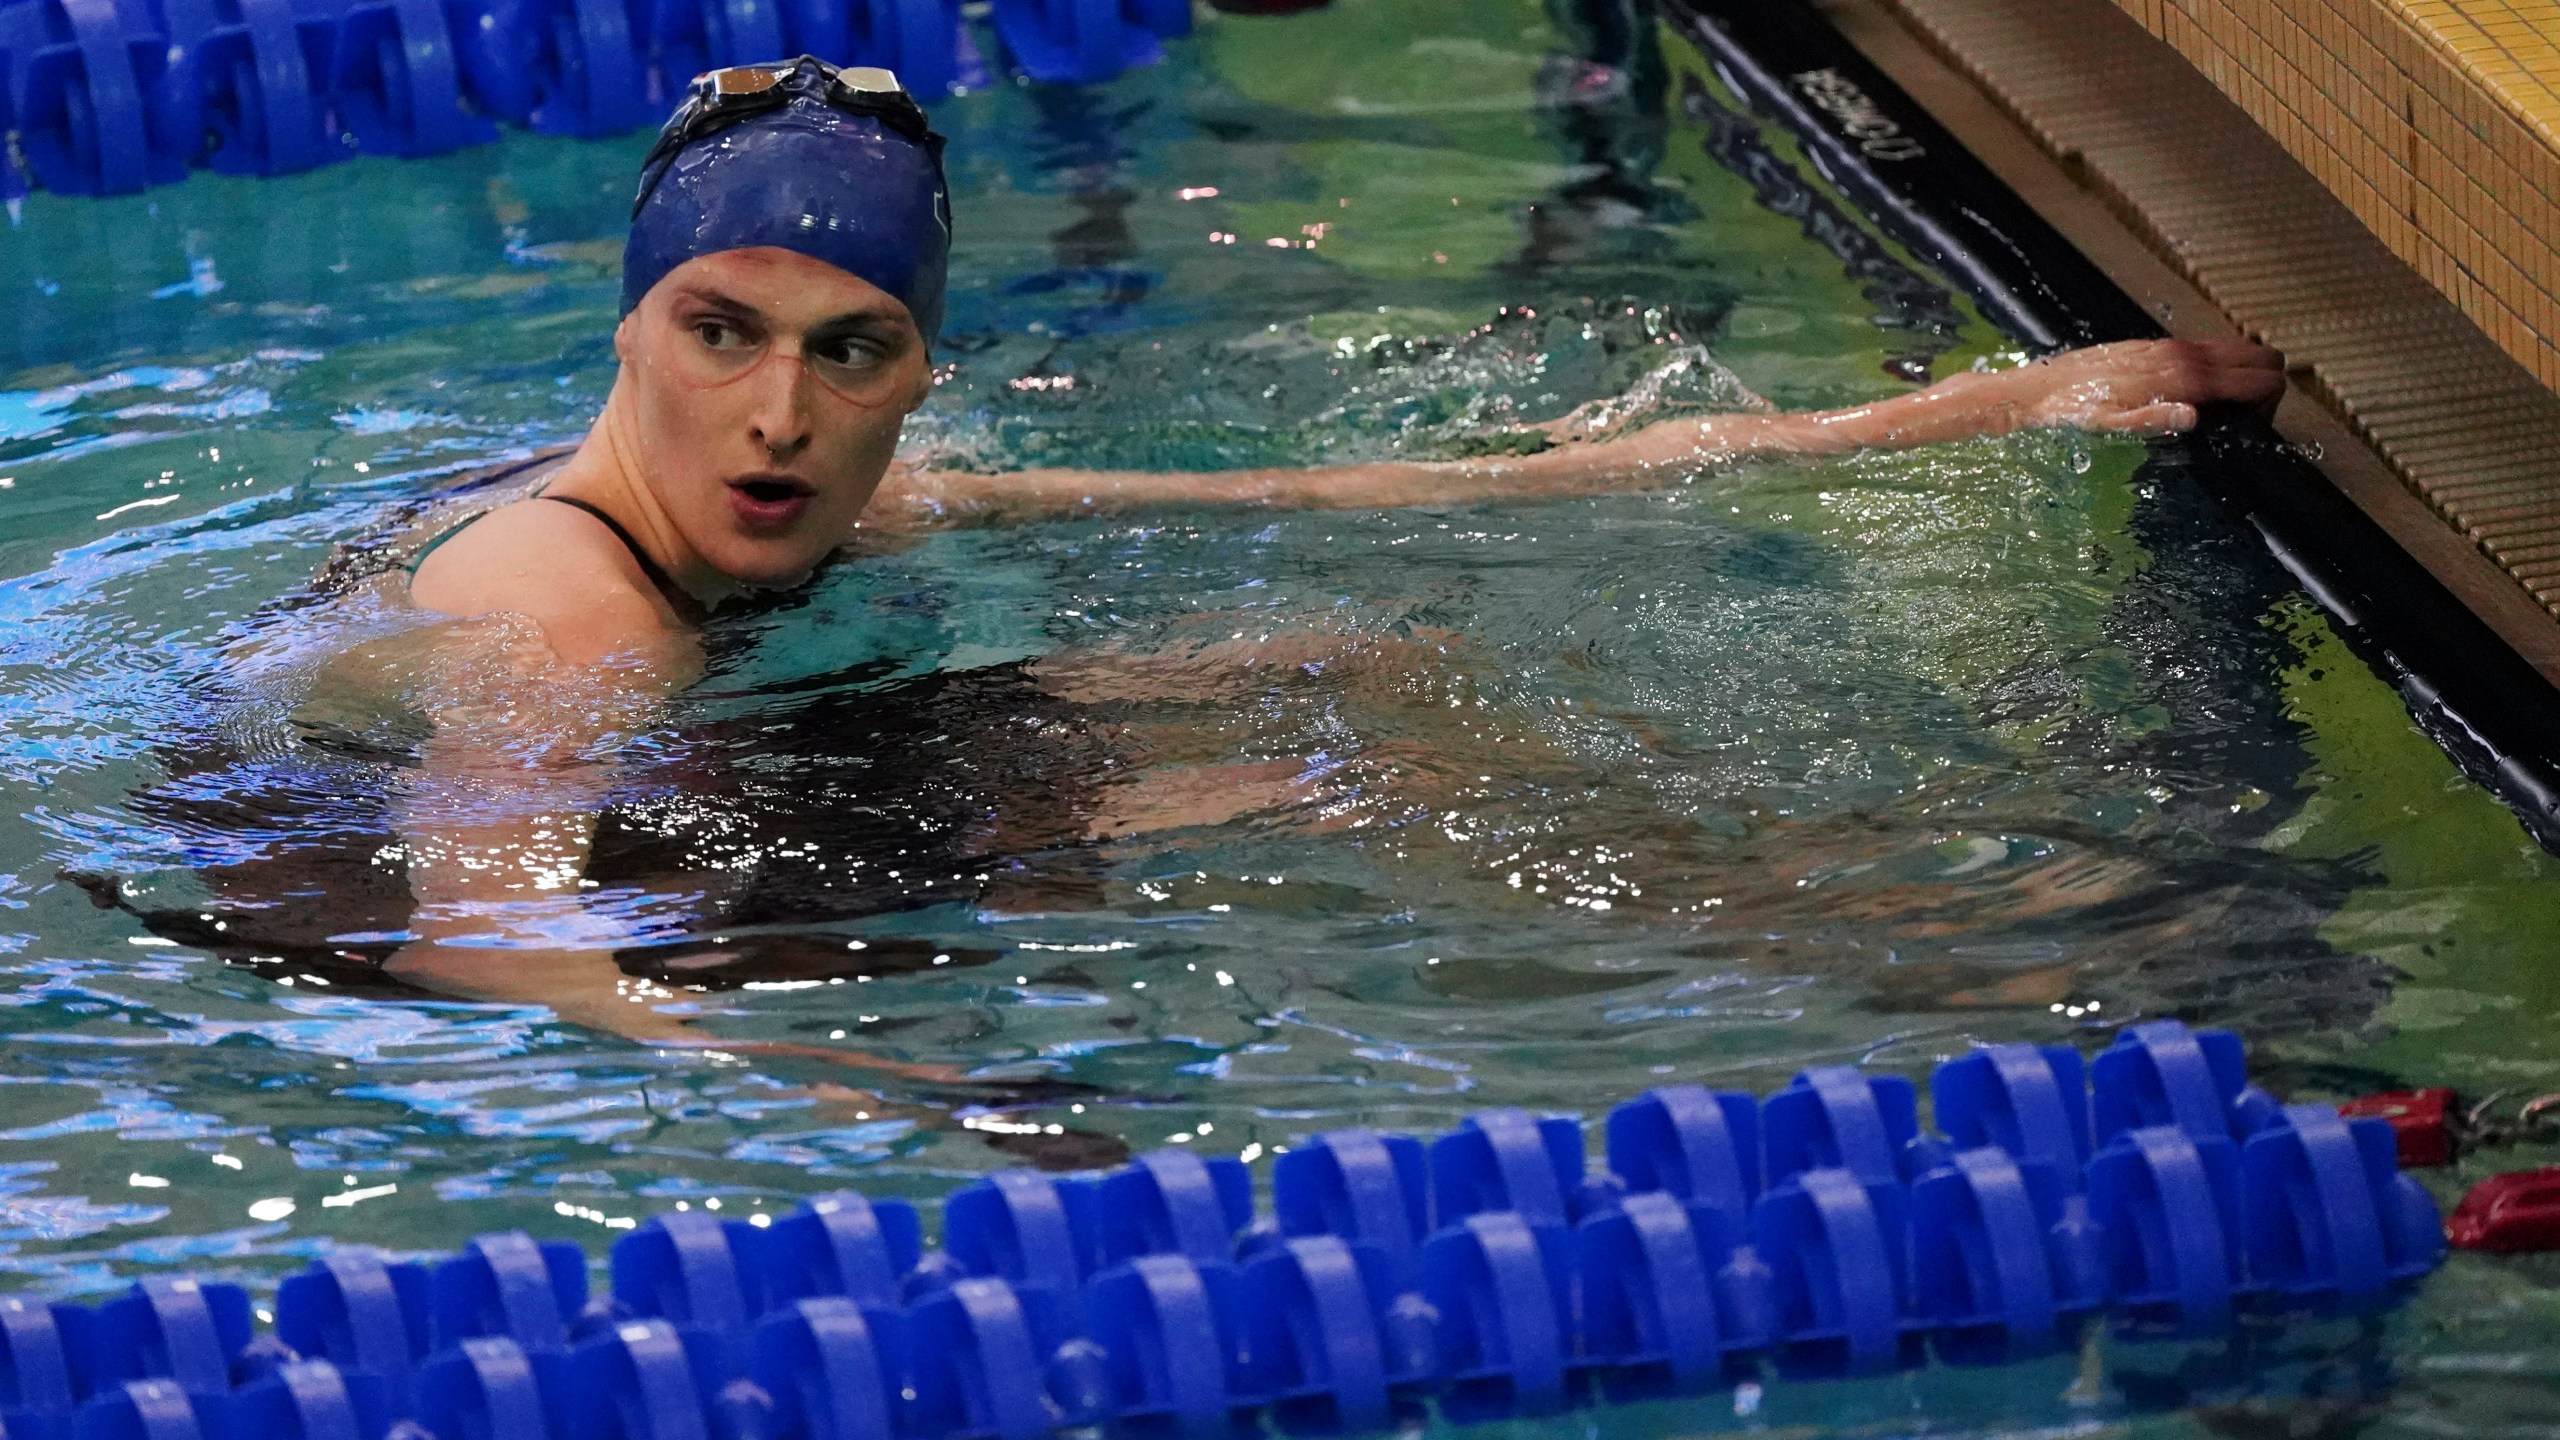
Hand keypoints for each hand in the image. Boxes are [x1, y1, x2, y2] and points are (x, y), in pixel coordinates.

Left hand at [1998, 338, 2284, 436]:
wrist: (2040, 390)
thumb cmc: (2075, 412)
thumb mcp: (2110, 426)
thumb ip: (2152, 419)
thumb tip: (2193, 416)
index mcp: (2181, 377)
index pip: (2257, 377)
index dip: (2271, 399)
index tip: (2261, 422)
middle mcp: (2182, 355)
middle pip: (2259, 355)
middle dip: (2268, 380)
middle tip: (2253, 412)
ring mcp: (2171, 348)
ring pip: (2235, 348)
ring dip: (2246, 371)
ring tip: (2233, 404)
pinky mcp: (2157, 346)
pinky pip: (2208, 348)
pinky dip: (2222, 365)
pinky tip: (2203, 390)